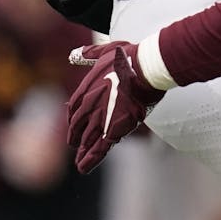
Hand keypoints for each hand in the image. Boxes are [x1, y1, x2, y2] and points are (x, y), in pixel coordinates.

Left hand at [66, 41, 164, 173]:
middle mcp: (89, 107)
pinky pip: (99, 149)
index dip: (74, 118)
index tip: (75, 124)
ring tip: (79, 162)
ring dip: (82, 151)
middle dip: (76, 137)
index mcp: (86, 89)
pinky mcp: (114, 130)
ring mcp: (101, 119)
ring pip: (87, 141)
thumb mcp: (105, 51)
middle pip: (77, 127)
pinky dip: (90, 160)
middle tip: (76, 145)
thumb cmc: (130, 58)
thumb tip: (73, 54)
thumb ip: (88, 54)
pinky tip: (83, 168)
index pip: (73, 109)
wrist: (147, 68)